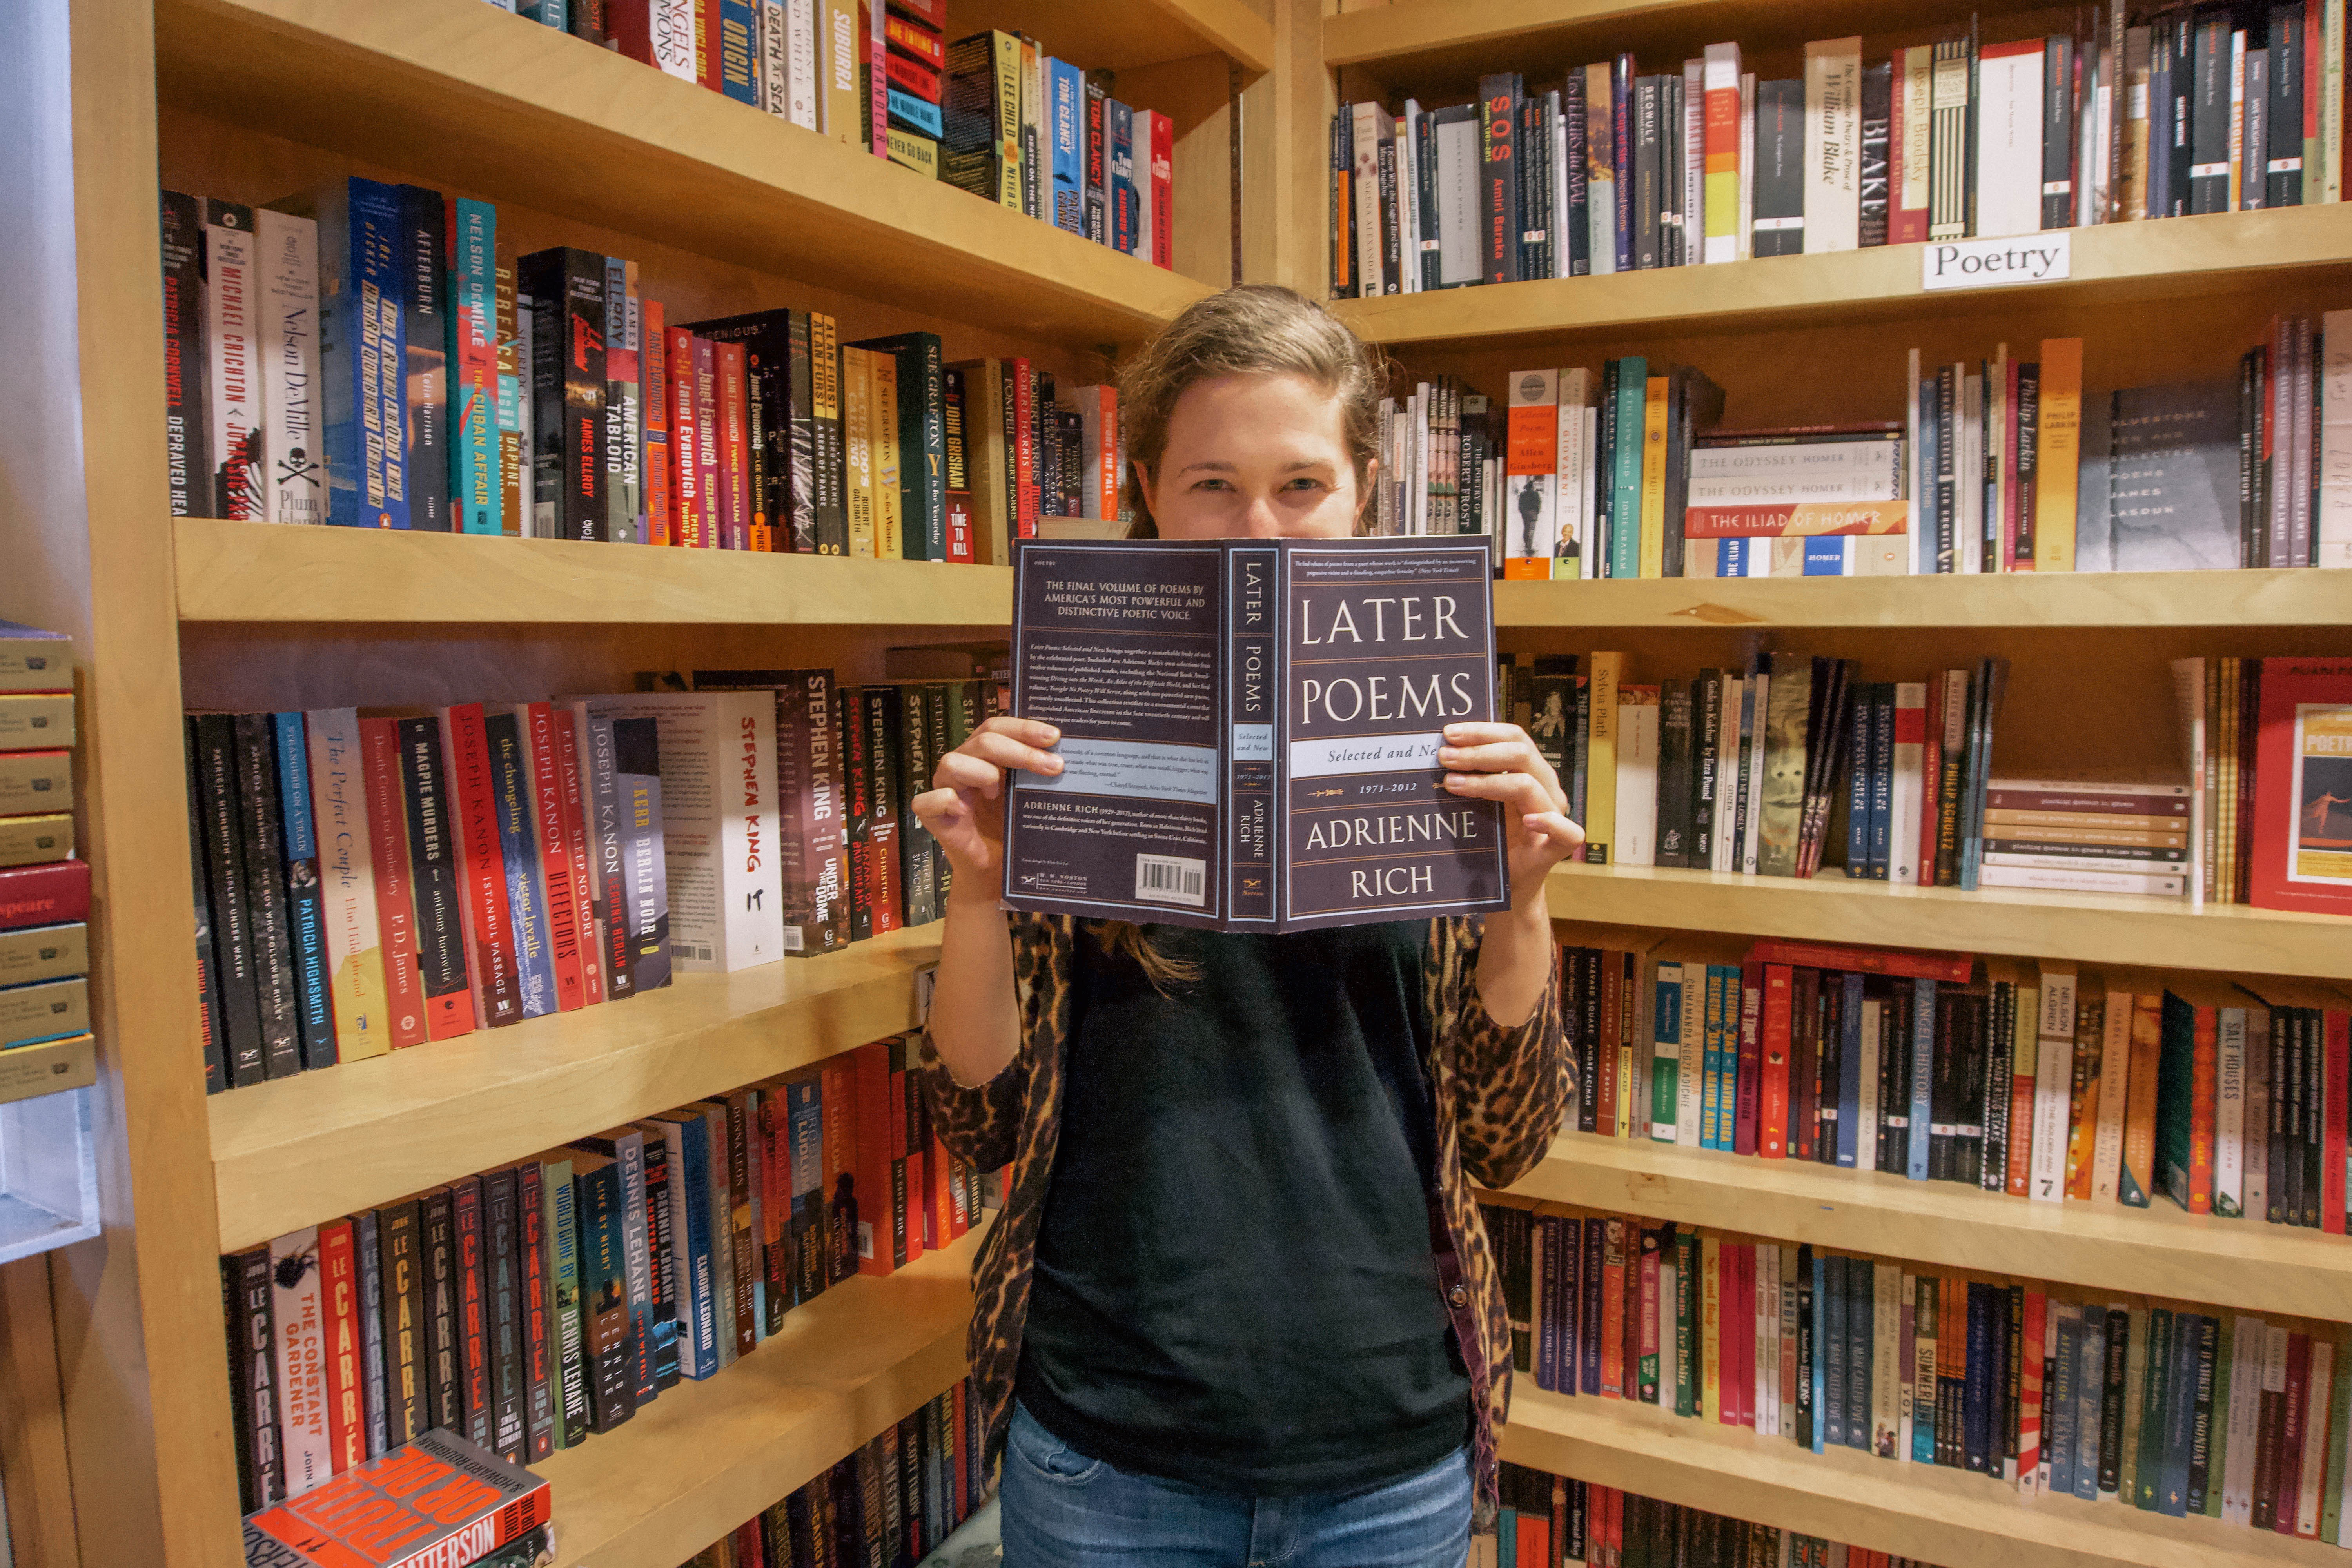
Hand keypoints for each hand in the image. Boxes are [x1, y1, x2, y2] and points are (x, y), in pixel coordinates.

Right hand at [912, 717, 1063, 895]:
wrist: (995, 870)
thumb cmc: (1012, 829)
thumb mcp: (1028, 797)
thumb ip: (1039, 775)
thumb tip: (1067, 757)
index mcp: (985, 755)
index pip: (998, 727)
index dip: (1023, 728)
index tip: (1054, 737)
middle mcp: (963, 765)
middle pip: (983, 741)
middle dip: (1019, 751)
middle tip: (1053, 766)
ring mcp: (945, 789)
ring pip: (951, 762)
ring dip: (981, 772)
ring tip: (998, 791)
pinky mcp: (931, 816)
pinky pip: (927, 800)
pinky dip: (946, 801)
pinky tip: (963, 811)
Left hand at [1437, 721, 1583, 913]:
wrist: (1507, 882)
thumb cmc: (1492, 837)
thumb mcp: (1479, 802)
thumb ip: (1470, 777)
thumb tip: (1438, 752)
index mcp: (1531, 770)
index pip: (1514, 737)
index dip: (1482, 731)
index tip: (1448, 733)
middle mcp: (1546, 787)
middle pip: (1520, 753)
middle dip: (1478, 752)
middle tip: (1444, 757)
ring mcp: (1556, 814)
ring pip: (1527, 785)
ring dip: (1486, 782)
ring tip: (1452, 784)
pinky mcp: (1558, 845)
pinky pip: (1566, 831)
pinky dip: (1548, 822)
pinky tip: (1528, 820)